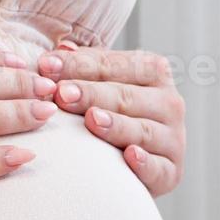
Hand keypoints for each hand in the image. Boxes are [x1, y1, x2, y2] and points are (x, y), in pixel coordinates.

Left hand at [38, 43, 185, 196]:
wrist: (136, 167)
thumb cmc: (115, 115)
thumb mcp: (103, 85)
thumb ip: (85, 66)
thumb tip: (63, 48)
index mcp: (154, 71)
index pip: (114, 64)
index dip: (79, 64)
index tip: (46, 66)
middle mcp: (169, 102)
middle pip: (126, 96)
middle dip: (91, 94)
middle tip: (61, 94)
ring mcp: (173, 139)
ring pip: (142, 130)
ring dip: (116, 125)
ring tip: (91, 120)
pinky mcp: (171, 172)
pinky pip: (158, 167)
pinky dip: (145, 163)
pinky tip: (130, 156)